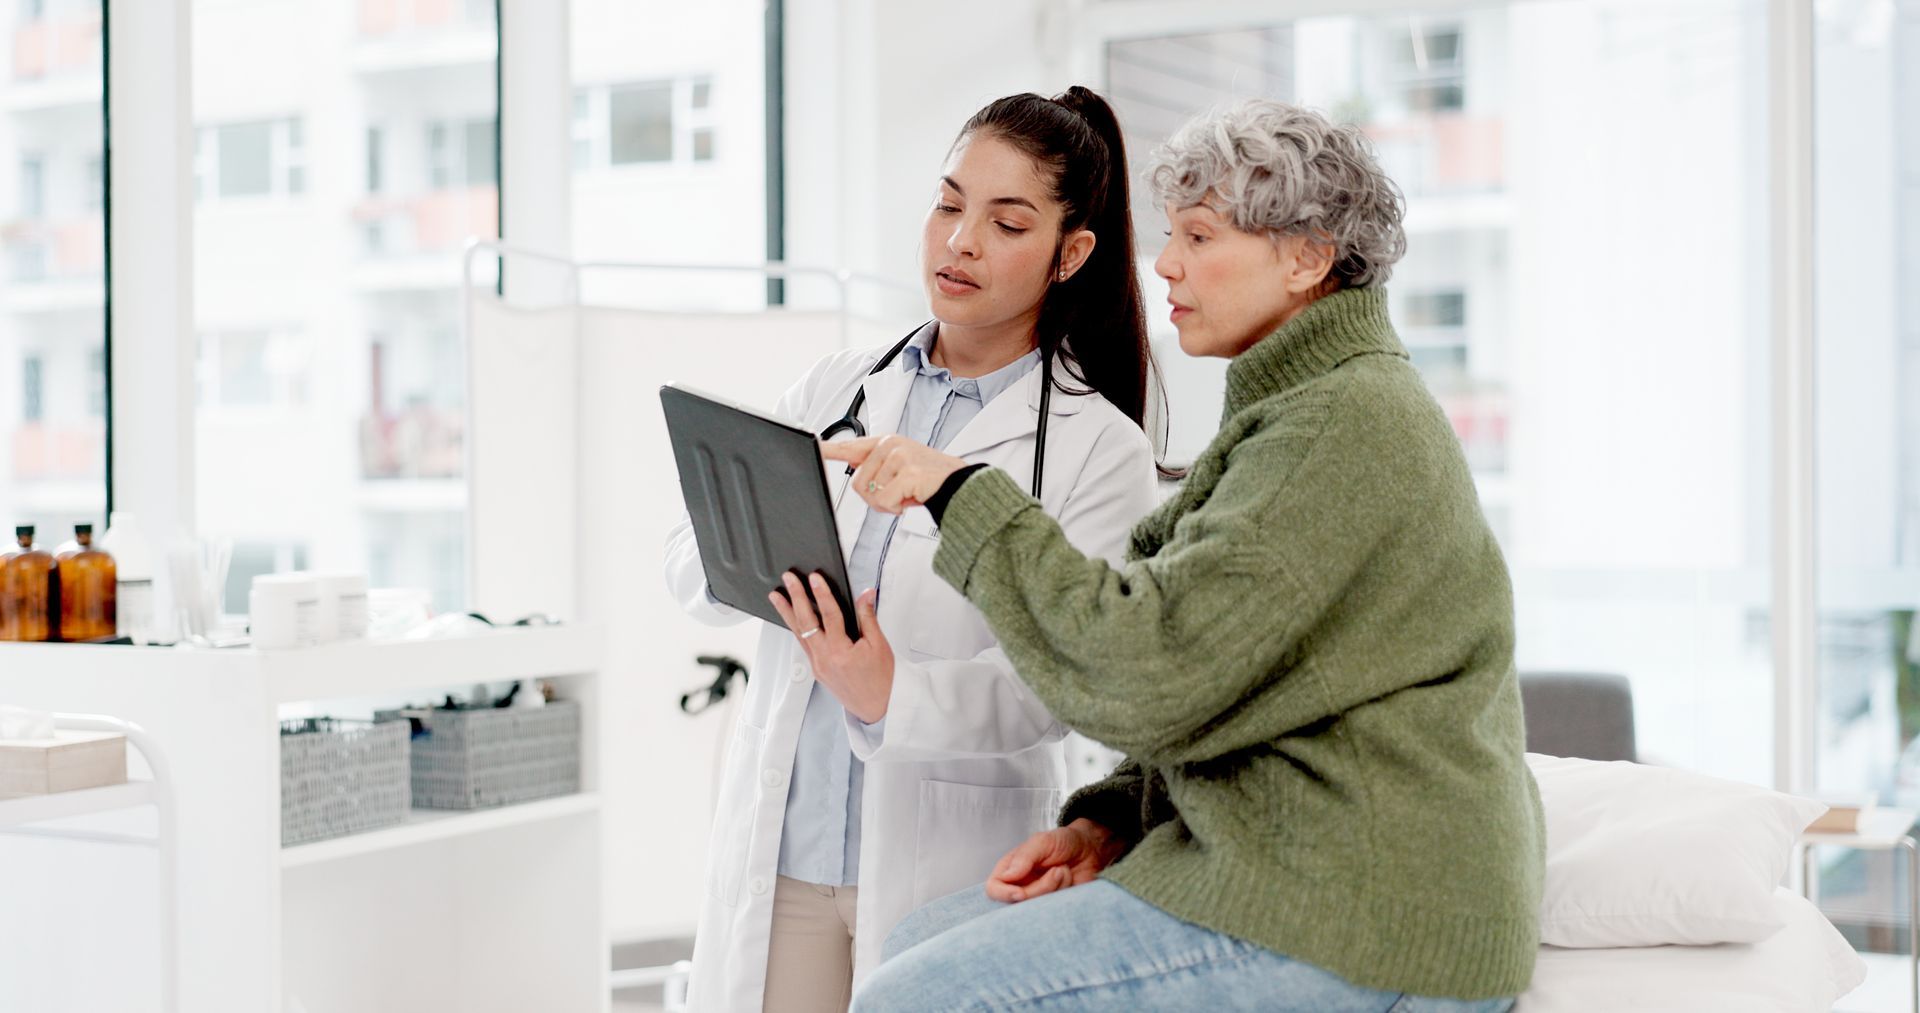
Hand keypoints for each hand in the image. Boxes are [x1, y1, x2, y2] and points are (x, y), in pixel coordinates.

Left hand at [768, 571, 893, 723]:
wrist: (879, 708)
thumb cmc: (882, 679)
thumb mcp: (879, 645)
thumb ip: (868, 617)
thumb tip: (865, 594)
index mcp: (841, 652)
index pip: (828, 615)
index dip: (821, 593)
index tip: (814, 578)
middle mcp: (824, 659)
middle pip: (806, 622)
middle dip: (796, 597)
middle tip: (788, 579)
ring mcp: (818, 666)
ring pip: (799, 634)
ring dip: (787, 613)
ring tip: (776, 596)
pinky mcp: (817, 670)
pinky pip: (803, 645)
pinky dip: (796, 629)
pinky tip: (791, 619)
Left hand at [821, 435, 968, 514]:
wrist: (958, 484)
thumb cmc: (926, 479)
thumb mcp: (898, 469)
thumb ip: (875, 469)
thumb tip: (855, 476)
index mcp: (884, 443)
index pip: (849, 446)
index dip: (827, 449)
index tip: (811, 446)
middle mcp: (889, 445)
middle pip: (857, 482)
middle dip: (874, 498)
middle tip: (896, 495)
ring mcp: (899, 456)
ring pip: (869, 493)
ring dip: (886, 504)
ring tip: (905, 495)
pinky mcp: (907, 471)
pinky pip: (884, 500)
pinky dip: (895, 507)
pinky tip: (910, 499)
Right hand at [986, 819, 1124, 902]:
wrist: (1092, 849)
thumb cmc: (1065, 842)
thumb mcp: (1043, 841)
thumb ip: (1024, 857)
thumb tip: (1007, 876)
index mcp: (1011, 869)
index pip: (994, 888)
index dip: (1004, 894)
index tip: (1021, 893)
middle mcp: (1021, 885)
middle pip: (1017, 902)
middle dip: (1041, 888)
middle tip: (1058, 870)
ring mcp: (1038, 898)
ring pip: (1037, 908)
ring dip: (1056, 888)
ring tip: (1064, 870)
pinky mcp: (1053, 906)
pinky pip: (1053, 911)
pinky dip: (1064, 895)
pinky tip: (1069, 881)